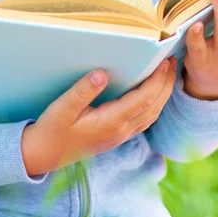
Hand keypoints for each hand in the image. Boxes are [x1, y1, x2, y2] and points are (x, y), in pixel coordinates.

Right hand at [21, 57, 177, 175]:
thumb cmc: (52, 129)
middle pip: (153, 107)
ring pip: (151, 115)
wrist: (44, 154)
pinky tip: (152, 94)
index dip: (156, 80)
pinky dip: (154, 105)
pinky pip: (144, 120)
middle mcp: (121, 130)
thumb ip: (83, 91)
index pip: (143, 99)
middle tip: (173, 62)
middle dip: (166, 84)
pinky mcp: (116, 136)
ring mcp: (120, 135)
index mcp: (111, 122)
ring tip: (168, 75)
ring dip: (163, 95)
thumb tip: (102, 73)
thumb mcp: (63, 107)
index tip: (164, 61)